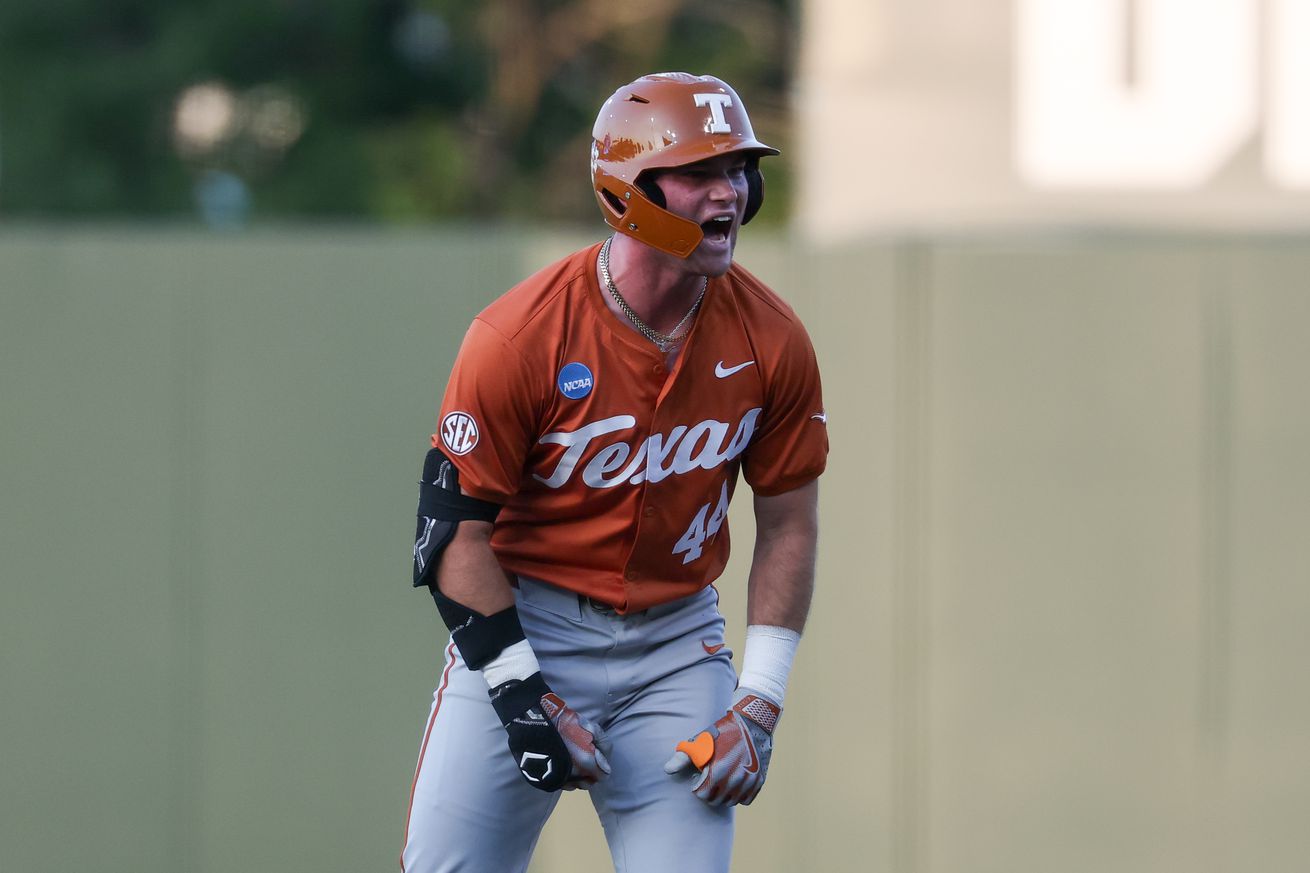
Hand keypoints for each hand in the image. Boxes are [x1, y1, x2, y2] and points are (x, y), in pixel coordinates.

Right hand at [489, 672, 610, 791]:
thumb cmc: (562, 722)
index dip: (602, 767)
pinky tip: (563, 767)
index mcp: (586, 762)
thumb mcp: (587, 726)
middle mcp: (573, 775)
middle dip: (590, 774)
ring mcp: (558, 779)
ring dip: (577, 777)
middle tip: (587, 761)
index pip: (602, 775)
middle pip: (588, 783)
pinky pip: (560, 785)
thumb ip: (602, 744)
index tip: (599, 760)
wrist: (533, 722)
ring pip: (574, 785)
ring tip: (574, 763)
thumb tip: (605, 766)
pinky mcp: (546, 780)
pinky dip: (565, 779)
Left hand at [663, 687, 781, 805]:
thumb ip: (682, 757)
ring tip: (721, 781)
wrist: (751, 723)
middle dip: (710, 793)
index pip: (704, 796)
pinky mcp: (759, 781)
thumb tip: (667, 770)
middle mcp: (735, 780)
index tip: (699, 777)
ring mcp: (749, 781)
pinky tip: (734, 784)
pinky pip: (746, 799)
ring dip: (724, 795)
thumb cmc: (722, 732)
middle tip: (709, 780)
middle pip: (717, 801)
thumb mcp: (700, 742)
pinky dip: (740, 795)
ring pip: (732, 802)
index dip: (698, 788)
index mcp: (717, 772)